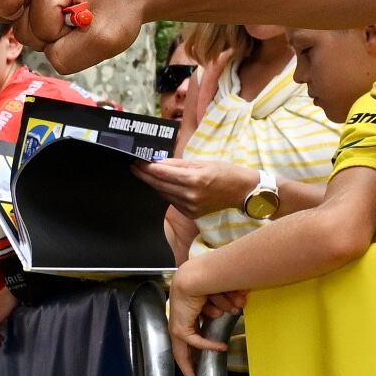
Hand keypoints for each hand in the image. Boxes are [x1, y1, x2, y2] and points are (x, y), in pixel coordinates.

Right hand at [31, 0, 144, 74]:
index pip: (42, 28)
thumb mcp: (104, 38)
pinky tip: (65, 20)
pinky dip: (49, 32)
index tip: (89, 19)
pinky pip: (29, 29)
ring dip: (51, 36)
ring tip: (74, 22)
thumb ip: (67, 56)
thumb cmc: (122, 9)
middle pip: (25, 30)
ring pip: (25, 32)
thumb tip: (46, 55)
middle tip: (81, 22)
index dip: (67, 35)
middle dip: (55, 37)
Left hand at [141, 156, 262, 211]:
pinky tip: (163, 185)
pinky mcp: (191, 213)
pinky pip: (172, 201)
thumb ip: (177, 163)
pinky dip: (166, 192)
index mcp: (194, 179)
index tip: (136, 161)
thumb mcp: (201, 162)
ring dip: (154, 184)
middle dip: (144, 175)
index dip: (146, 167)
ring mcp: (190, 207)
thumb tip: (157, 162)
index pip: (162, 173)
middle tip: (134, 167)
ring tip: (146, 174)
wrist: (241, 191)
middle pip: (159, 184)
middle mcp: (190, 195)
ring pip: (163, 194)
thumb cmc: (223, 172)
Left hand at [165, 275, 245, 373]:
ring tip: (221, 351)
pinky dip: (210, 344)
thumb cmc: (206, 281)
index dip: (194, 347)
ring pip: (186, 349)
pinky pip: (197, 342)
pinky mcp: (179, 329)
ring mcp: (176, 326)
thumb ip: (222, 306)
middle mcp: (178, 319)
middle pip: (181, 348)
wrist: (195, 276)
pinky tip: (222, 347)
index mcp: (185, 312)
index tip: (198, 359)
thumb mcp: (216, 297)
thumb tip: (235, 309)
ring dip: (206, 350)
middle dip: (189, 364)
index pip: (188, 334)